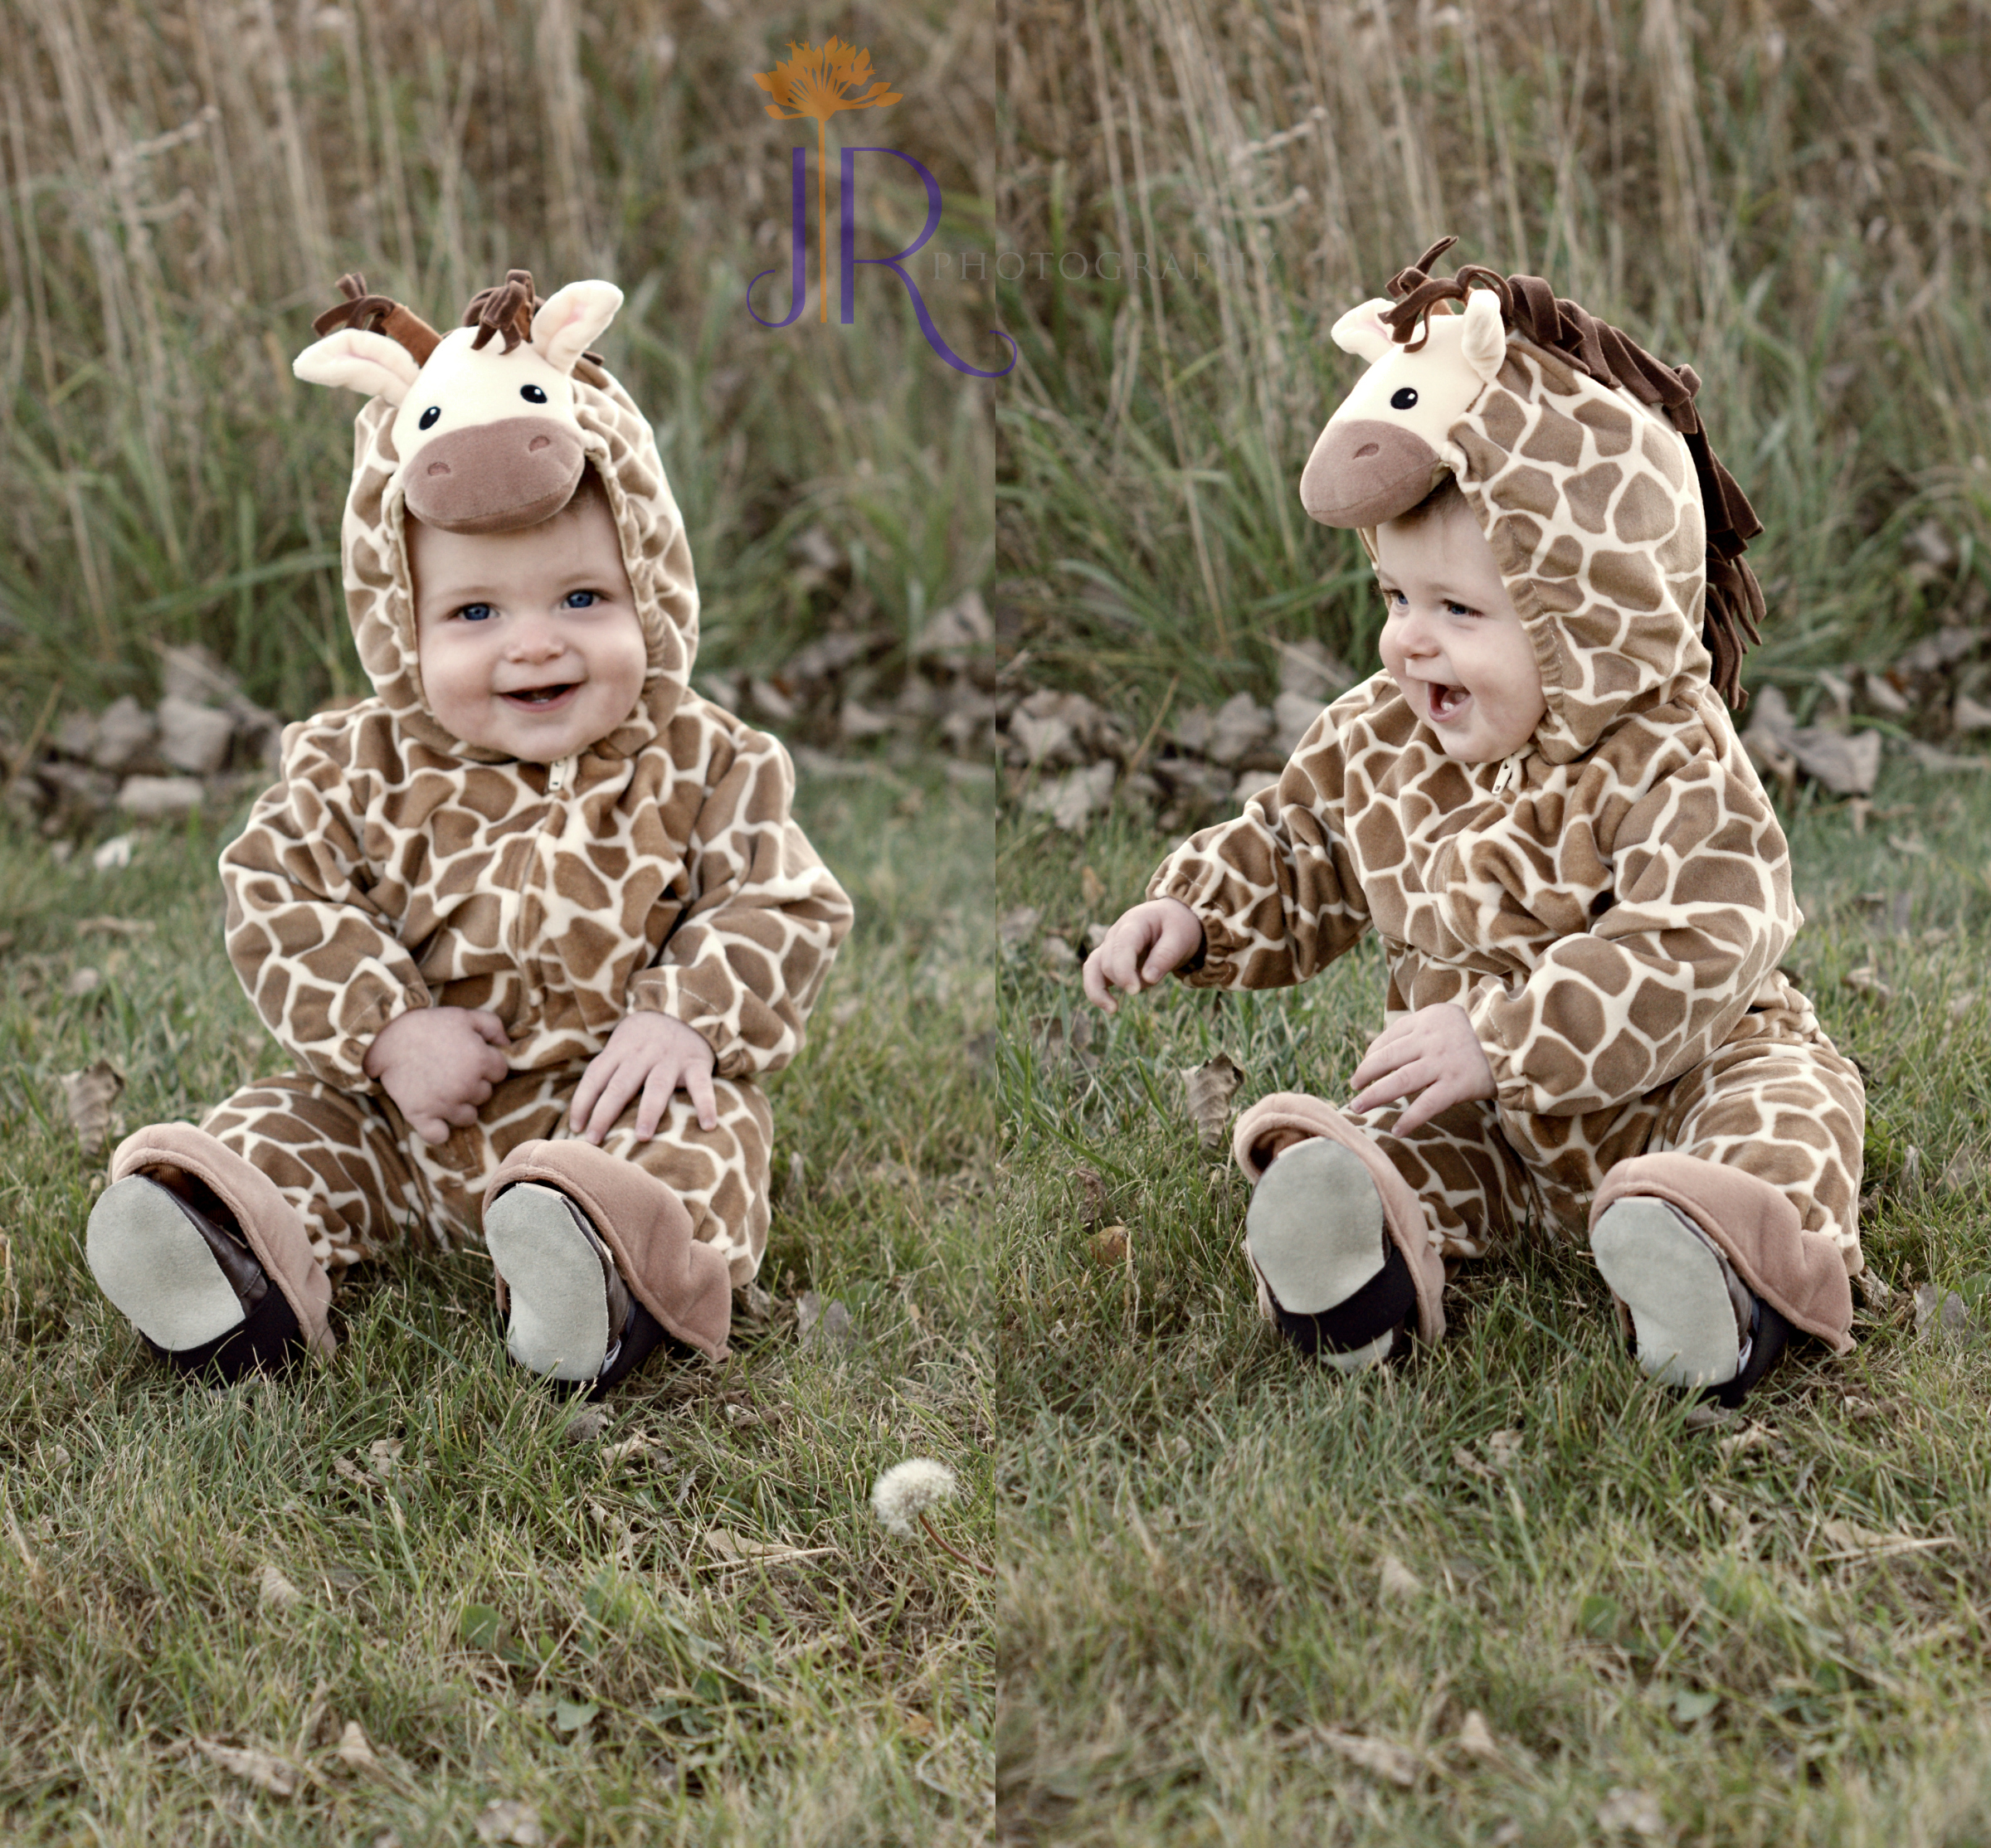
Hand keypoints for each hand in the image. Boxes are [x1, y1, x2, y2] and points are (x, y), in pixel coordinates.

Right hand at [363, 1007, 510, 1145]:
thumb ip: (493, 1026)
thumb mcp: (464, 1015)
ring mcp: (445, 1104)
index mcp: (480, 1060)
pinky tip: (435, 1119)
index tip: (470, 1058)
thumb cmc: (428, 1024)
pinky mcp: (422, 1116)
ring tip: (444, 1091)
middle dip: (474, 1084)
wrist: (386, 1036)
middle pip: (484, 1095)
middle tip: (453, 1072)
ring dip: (460, 1107)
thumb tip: (508, 1043)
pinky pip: (439, 1136)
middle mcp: (467, 1086)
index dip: (487, 1065)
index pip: (500, 1072)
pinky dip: (438, 1130)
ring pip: (468, 1117)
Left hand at [570, 1012, 718, 1142]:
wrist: (685, 1006)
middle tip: (594, 1140)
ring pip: (657, 1086)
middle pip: (620, 1085)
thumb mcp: (623, 1042)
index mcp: (621, 1049)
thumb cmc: (647, 1036)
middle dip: (604, 1113)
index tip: (575, 1128)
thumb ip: (609, 1068)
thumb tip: (583, 1107)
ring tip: (642, 1136)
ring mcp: (670, 1059)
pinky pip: (701, 1085)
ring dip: (648, 1111)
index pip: (595, 1076)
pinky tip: (707, 1125)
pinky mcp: (696, 1063)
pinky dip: (705, 1104)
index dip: (582, 1102)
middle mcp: (643, 1054)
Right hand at [1082, 898, 1204, 1013]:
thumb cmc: (1177, 926)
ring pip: (1092, 968)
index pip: (1121, 946)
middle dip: (1121, 980)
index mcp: (1134, 923)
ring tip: (1112, 1009)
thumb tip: (1148, 979)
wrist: (1172, 918)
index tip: (1134, 991)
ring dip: (1097, 989)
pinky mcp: (1110, 959)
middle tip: (1139, 991)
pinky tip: (1112, 1007)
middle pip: (1108, 960)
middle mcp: (1115, 933)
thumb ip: (1165, 956)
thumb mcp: (1181, 937)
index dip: (1124, 970)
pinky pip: (1095, 975)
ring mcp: (1110, 946)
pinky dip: (1098, 991)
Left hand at [1347, 1003, 1495, 1136]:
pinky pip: (1427, 1104)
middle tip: (1352, 1087)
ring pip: (1399, 1080)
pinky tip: (1397, 1130)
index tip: (1364, 1069)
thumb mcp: (1451, 1018)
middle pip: (1387, 1058)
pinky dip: (1410, 1118)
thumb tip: (1395, 1050)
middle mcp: (1430, 1039)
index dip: (1372, 1055)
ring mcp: (1443, 1062)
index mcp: (1427, 1020)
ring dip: (1375, 1094)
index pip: (1389, 1037)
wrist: (1521, 1038)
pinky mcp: (1457, 1084)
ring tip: (1358, 1106)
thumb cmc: (1484, 1032)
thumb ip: (1425, 1030)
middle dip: (1365, 1074)